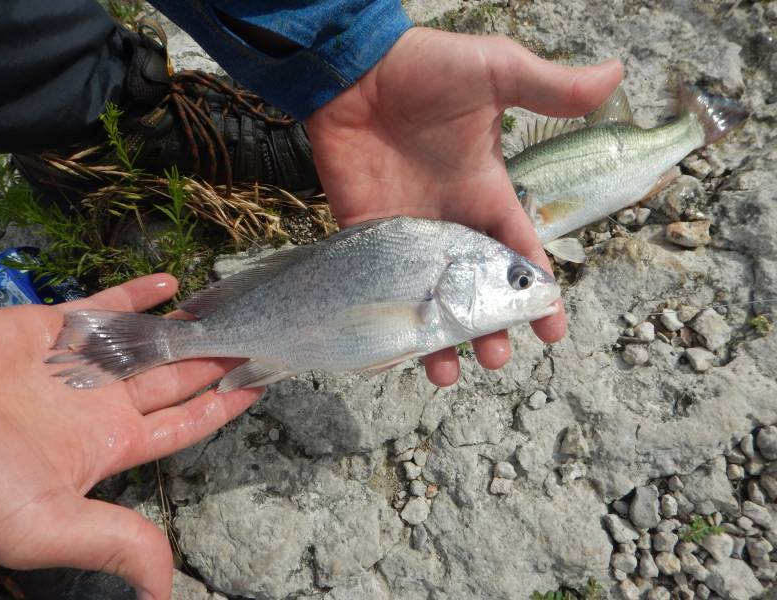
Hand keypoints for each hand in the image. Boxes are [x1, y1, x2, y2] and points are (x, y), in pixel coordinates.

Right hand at [0, 274, 259, 599]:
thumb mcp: (45, 525)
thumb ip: (111, 542)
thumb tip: (161, 588)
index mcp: (110, 444)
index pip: (184, 423)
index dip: (224, 404)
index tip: (263, 382)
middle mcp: (100, 403)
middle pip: (176, 377)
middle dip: (215, 360)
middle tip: (256, 335)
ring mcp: (76, 363)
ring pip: (146, 340)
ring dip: (185, 327)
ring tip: (225, 309)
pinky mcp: (48, 327)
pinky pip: (101, 307)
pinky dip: (136, 295)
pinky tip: (172, 284)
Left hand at [306, 27, 622, 385]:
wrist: (353, 70)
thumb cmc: (425, 69)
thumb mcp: (495, 73)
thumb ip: (548, 87)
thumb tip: (616, 75)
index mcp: (486, 194)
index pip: (521, 253)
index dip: (538, 293)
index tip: (553, 330)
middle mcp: (451, 222)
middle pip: (477, 289)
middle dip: (489, 327)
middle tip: (495, 358)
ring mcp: (408, 234)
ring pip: (431, 298)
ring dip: (441, 337)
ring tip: (447, 372)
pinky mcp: (367, 236)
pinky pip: (381, 286)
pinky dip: (389, 318)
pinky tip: (397, 351)